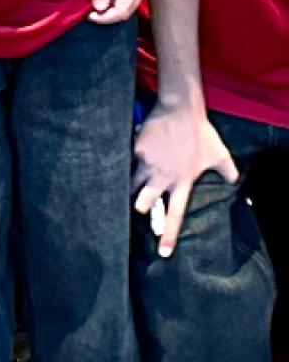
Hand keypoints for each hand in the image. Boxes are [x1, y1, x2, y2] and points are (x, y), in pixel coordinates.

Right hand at [134, 94, 238, 257]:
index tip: (163, 253)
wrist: (181, 109)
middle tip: (141, 204)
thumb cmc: (201, 133)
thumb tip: (237, 185)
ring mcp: (147, 164)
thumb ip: (228, 173)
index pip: (174, 216)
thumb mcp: (220, 155)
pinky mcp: (135, 150)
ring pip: (129, 186)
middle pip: (142, 204)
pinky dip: (125, 164)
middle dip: (140, 207)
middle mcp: (162, 177)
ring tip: (127, 189)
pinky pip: (125, 163)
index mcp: (182, 183)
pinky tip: (124, 161)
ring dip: (129, 190)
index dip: (168, 236)